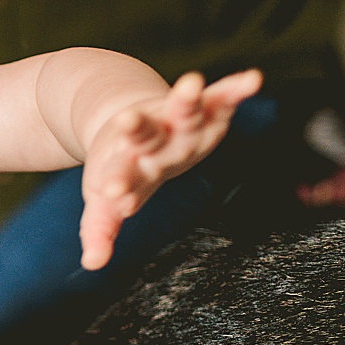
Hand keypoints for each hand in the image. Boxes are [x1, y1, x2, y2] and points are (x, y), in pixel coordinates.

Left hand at [79, 69, 262, 270]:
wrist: (126, 121)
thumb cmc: (122, 169)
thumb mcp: (107, 201)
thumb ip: (100, 229)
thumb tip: (92, 264)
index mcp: (126, 166)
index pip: (120, 175)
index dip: (118, 184)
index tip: (113, 194)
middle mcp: (151, 142)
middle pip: (143, 134)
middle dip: (136, 128)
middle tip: (127, 120)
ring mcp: (175, 123)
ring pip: (180, 109)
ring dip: (185, 98)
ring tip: (190, 84)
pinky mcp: (202, 109)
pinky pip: (221, 98)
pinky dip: (235, 89)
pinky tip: (252, 80)